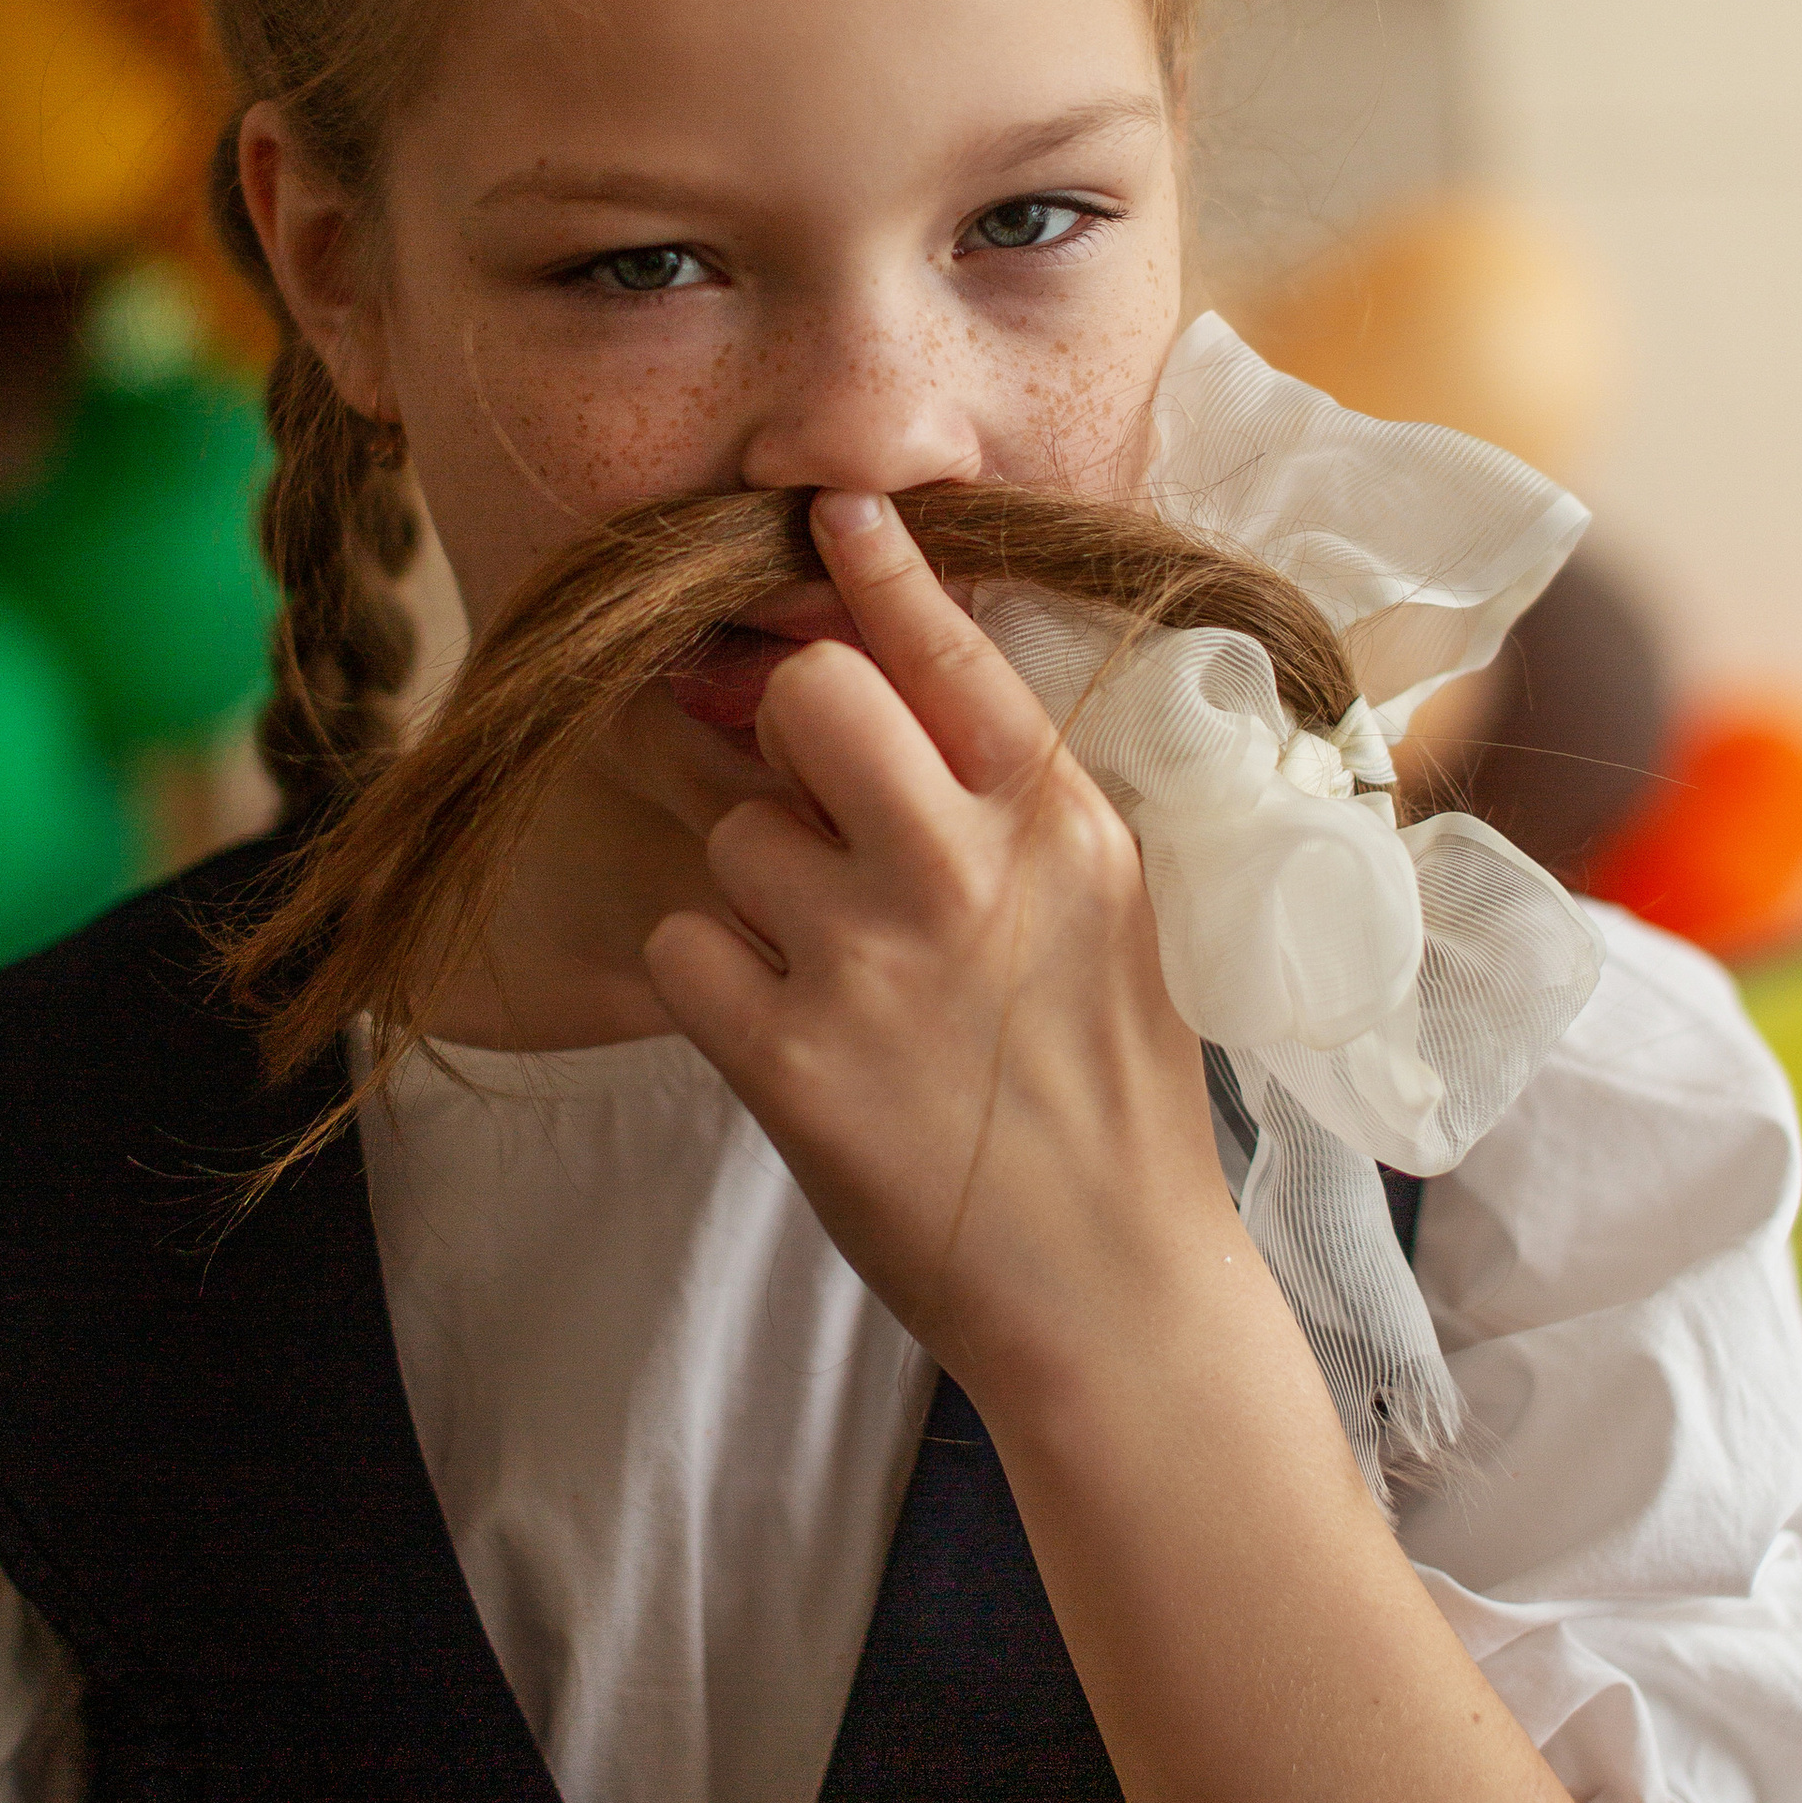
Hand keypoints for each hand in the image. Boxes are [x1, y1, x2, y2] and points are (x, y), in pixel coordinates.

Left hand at [643, 488, 1240, 1399]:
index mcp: (1063, 826)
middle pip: (807, 696)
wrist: (1116, 1294)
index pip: (953, 652)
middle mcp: (968, 873)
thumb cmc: (1110, 1098)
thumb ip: (1015, 805)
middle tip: (819, 809)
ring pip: (734, 836)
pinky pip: (684, 947)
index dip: (882, 568)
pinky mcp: (792, 1063)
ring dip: (759, 895)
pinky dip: (716, 987)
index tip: (832, 509)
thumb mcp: (1109, 915)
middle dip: (789, 731)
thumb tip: (897, 688)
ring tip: (842, 982)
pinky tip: (792, 1039)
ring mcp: (874, 966)